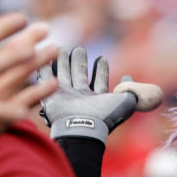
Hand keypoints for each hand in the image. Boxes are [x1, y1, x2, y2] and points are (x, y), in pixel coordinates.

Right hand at [38, 47, 163, 143]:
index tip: (102, 58)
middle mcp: (81, 98)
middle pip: (79, 75)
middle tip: (79, 49)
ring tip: (61, 48)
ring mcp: (66, 97)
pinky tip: (45, 58)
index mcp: (98, 100)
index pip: (100, 81)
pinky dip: (45, 68)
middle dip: (80, 62)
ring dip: (63, 62)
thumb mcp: (126, 102)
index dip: (101, 70)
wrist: (83, 128)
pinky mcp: (51, 97)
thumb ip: (131, 90)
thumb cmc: (105, 117)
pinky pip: (46, 79)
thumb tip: (127, 78)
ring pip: (64, 75)